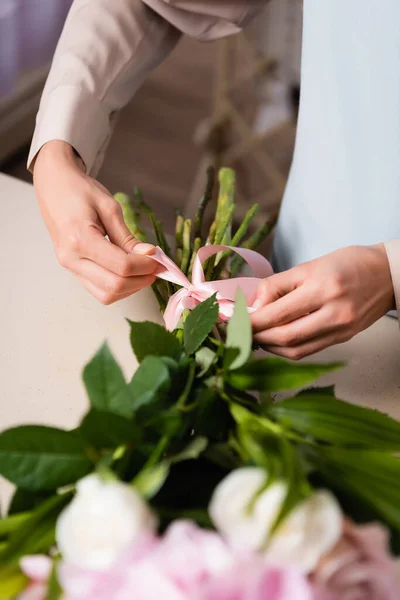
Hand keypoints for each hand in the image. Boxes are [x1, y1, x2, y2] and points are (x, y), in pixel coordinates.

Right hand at [33, 141, 156, 303]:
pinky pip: (98, 289)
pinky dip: (118, 287)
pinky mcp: (72, 269)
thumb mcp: (109, 207)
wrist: (53, 185)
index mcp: (80, 239)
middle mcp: (71, 258)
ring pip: (106, 295)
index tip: (158, 258)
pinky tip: (129, 273)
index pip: (121, 266)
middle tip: (156, 268)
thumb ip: (128, 236)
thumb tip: (149, 255)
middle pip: (114, 286)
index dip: (145, 266)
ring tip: (144, 271)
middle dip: (141, 280)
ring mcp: (69, 266)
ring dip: (130, 288)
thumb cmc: (79, 190)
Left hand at [251, 245, 394, 358]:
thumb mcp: (309, 265)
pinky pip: (309, 351)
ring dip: (270, 347)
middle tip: (237, 331)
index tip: (231, 319)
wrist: (388, 274)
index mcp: (322, 288)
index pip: (277, 314)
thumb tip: (252, 306)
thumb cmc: (347, 263)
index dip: (250, 321)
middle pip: (285, 337)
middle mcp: (334, 313)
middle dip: (256, 336)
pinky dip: (287, 349)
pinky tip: (275, 341)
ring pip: (296, 350)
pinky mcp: (344, 339)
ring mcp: (341, 330)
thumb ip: (277, 286)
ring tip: (254, 336)